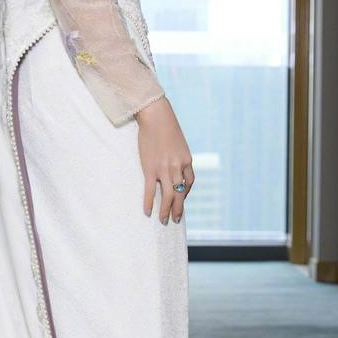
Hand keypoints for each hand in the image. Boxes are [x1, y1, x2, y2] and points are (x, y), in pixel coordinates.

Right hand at [136, 97, 193, 222]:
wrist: (156, 117)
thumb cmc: (166, 127)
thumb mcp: (178, 142)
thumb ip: (178, 155)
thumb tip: (173, 165)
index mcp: (186, 160)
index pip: (189, 182)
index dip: (186, 193)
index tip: (180, 198)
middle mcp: (177, 167)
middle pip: (180, 194)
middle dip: (178, 209)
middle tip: (175, 219)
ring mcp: (164, 169)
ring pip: (167, 196)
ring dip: (165, 211)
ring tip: (163, 220)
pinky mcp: (150, 168)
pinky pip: (150, 190)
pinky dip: (149, 202)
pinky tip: (147, 211)